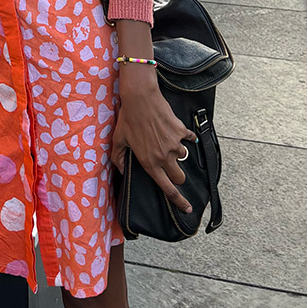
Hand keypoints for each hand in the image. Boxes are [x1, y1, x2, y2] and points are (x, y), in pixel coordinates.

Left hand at [110, 72, 195, 213]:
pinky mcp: (180, 131)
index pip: (167, 188)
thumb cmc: (128, 119)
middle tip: (170, 166)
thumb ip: (118, 158)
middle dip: (177, 176)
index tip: (187, 208)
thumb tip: (121, 170)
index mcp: (149, 163)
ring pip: (183, 156)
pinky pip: (188, 138)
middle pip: (180, 177)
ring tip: (165, 140)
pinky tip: (179, 131)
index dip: (179, 201)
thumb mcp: (118, 140)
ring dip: (177, 152)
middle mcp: (164, 156)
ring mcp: (174, 144)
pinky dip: (186, 137)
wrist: (140, 98)